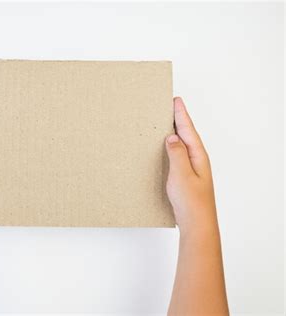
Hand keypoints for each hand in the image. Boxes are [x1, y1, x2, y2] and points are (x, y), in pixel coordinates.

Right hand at [165, 97, 217, 235]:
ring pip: (182, 144)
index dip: (181, 115)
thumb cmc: (191, 202)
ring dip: (176, 132)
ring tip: (167, 122)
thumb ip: (177, 154)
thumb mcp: (182, 174)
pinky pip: (178, 155)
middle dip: (179, 119)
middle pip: (187, 134)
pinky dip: (172, 147)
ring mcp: (192, 168)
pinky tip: (166, 148)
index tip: (176, 100)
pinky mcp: (186, 177)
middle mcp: (197, 160)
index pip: (188, 130)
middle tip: (171, 106)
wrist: (196, 224)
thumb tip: (172, 136)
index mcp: (198, 156)